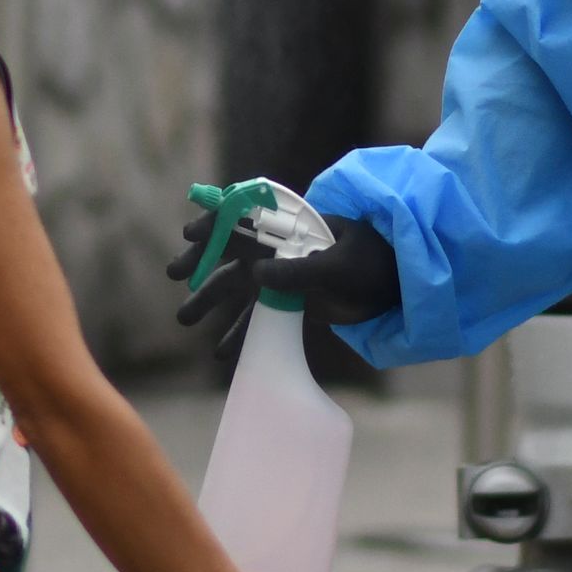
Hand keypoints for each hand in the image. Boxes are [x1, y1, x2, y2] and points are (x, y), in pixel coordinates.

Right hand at [169, 209, 400, 347]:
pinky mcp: (287, 302)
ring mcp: (280, 275)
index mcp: (289, 226)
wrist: (396, 286)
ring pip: (235, 287)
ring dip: (209, 302)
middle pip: (229, 253)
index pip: (243, 217)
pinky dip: (239, 333)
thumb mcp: (338, 267)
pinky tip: (222, 354)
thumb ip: (299, 271)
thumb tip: (256, 276)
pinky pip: (255, 317)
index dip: (215, 222)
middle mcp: (277, 247)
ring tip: (185, 320)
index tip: (190, 235)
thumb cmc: (372, 262)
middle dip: (200, 263)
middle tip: (175, 275)